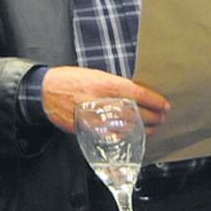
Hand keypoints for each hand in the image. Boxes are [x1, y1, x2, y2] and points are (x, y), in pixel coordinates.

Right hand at [41, 66, 169, 134]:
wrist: (45, 91)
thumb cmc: (69, 80)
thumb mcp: (95, 75)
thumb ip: (115, 86)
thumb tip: (136, 95)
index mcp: (107, 84)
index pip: (140, 95)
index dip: (156, 101)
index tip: (165, 105)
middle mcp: (104, 101)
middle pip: (139, 114)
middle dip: (154, 118)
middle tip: (161, 118)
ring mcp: (96, 117)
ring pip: (128, 127)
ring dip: (143, 129)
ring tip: (150, 128)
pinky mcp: (89, 129)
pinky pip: (113, 135)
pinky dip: (125, 135)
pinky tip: (130, 133)